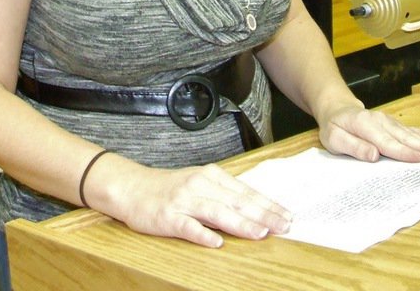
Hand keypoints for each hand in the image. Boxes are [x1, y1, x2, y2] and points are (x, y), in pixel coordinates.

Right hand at [91, 156, 292, 248]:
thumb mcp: (200, 184)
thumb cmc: (170, 188)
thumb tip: (257, 209)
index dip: (268, 204)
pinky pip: (187, 227)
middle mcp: (199, 186)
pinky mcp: (167, 217)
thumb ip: (225, 194)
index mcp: (211, 176)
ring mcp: (183, 201)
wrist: (131, 187)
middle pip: (236, 201)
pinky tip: (216, 243)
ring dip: (240, 223)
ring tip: (260, 233)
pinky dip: (202, 234)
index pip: (245, 192)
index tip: (288, 215)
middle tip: (284, 226)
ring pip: (216, 213)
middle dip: (263, 214)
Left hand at [318, 103, 419, 162]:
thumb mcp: (334, 139)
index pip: (387, 142)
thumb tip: (373, 155)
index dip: (404, 151)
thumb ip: (354, 146)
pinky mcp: (396, 125)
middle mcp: (382, 121)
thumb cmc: (335, 127)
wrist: (338, 109)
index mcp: (365, 125)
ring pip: (413, 134)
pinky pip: (415, 130)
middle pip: (405, 137)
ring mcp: (391, 122)